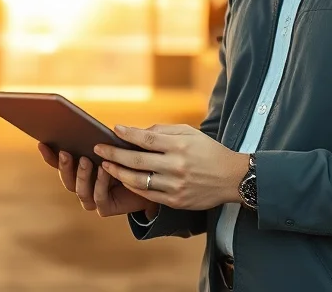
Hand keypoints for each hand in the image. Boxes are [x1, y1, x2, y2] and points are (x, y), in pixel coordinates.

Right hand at [37, 143, 158, 218]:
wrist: (153, 179)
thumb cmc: (132, 157)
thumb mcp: (114, 144)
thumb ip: (98, 138)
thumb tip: (80, 123)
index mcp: (81, 169)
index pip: (59, 163)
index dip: (49, 155)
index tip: (42, 142)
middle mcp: (84, 185)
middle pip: (66, 179)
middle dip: (64, 166)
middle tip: (66, 152)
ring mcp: (93, 198)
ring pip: (79, 190)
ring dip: (82, 175)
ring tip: (86, 160)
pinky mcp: (105, 208)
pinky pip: (98, 198)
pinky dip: (100, 184)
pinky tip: (104, 170)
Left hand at [94, 124, 249, 210]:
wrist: (232, 178)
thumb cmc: (209, 151)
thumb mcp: (191, 133)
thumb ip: (164, 131)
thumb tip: (138, 131)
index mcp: (180, 146)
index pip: (146, 138)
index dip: (127, 134)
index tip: (114, 130)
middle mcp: (176, 166)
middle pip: (136, 160)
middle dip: (114, 154)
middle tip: (99, 149)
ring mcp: (175, 185)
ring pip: (138, 180)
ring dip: (118, 172)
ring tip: (106, 166)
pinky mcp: (176, 201)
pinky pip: (147, 194)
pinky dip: (132, 186)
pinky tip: (123, 179)